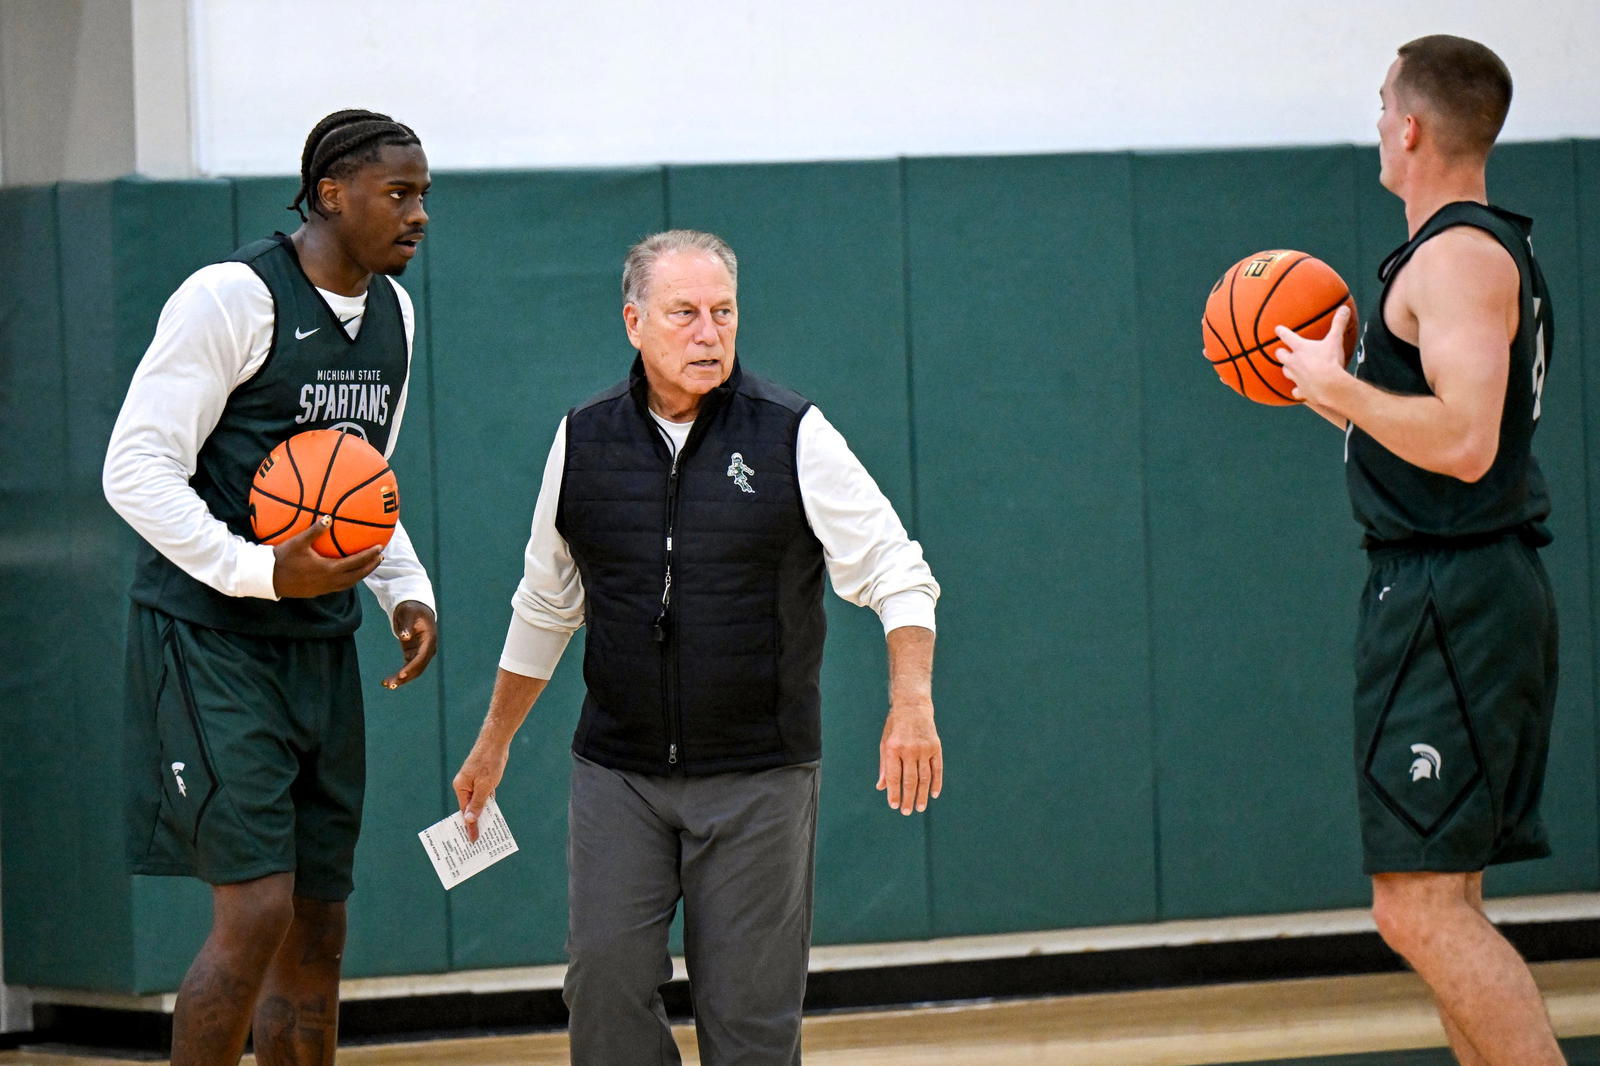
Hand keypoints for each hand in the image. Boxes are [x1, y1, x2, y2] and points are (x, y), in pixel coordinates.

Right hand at [271, 516, 382, 597]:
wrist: (267, 579)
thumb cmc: (282, 559)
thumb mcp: (298, 542)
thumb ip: (315, 530)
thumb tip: (329, 517)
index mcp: (329, 569)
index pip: (356, 563)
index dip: (369, 556)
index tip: (380, 548)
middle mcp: (329, 581)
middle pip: (357, 576)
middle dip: (370, 567)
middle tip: (381, 558)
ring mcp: (324, 588)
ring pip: (349, 583)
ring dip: (361, 574)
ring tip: (369, 565)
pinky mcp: (317, 591)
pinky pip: (339, 586)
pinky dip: (348, 579)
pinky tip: (347, 572)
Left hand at [383, 600, 436, 689]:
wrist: (414, 608)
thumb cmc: (412, 609)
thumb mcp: (408, 613)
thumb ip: (407, 624)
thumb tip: (404, 637)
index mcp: (429, 639)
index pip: (422, 656)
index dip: (412, 666)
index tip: (402, 674)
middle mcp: (428, 649)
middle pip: (418, 667)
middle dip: (405, 677)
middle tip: (391, 684)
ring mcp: (421, 653)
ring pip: (413, 670)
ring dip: (401, 679)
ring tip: (387, 685)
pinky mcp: (413, 654)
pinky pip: (407, 668)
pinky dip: (399, 675)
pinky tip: (388, 681)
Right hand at [453, 740, 509, 842]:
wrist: (495, 742)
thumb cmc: (489, 762)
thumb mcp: (485, 786)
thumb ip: (478, 803)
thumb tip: (469, 820)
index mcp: (461, 788)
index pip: (465, 812)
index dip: (469, 826)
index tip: (472, 840)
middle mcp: (465, 786)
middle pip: (470, 808)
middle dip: (475, 822)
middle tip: (479, 840)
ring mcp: (473, 783)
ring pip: (478, 802)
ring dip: (483, 814)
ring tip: (486, 830)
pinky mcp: (482, 779)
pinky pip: (484, 796)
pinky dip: (488, 804)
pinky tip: (492, 814)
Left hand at [876, 698, 941, 815]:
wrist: (913, 707)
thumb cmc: (895, 728)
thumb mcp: (885, 743)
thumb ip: (885, 766)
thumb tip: (882, 787)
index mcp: (893, 748)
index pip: (894, 777)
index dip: (894, 793)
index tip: (894, 806)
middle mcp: (909, 749)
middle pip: (910, 780)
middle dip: (908, 798)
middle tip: (907, 812)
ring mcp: (924, 748)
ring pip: (924, 777)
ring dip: (922, 794)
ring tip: (920, 807)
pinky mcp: (936, 747)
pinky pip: (937, 769)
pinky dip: (936, 783)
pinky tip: (934, 794)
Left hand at [1275, 305, 1353, 406]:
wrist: (1329, 386)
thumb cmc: (1330, 361)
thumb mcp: (1335, 340)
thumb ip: (1338, 324)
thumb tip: (1344, 308)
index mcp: (1300, 348)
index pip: (1287, 336)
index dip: (1282, 331)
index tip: (1278, 329)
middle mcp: (1294, 363)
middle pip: (1281, 356)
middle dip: (1281, 352)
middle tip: (1281, 351)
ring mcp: (1296, 378)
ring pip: (1286, 372)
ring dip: (1288, 370)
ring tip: (1291, 369)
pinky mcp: (1301, 392)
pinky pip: (1296, 392)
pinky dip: (1298, 391)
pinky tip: (1300, 391)